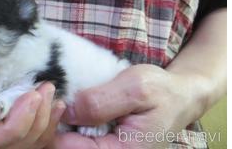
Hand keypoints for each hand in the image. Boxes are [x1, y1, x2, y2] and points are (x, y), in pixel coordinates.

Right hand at [0, 35, 65, 147]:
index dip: (11, 126)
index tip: (31, 97)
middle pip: (5, 146)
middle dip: (32, 123)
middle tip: (46, 88)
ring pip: (18, 144)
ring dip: (42, 123)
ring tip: (51, 92)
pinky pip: (23, 132)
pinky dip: (42, 120)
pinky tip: (52, 101)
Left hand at [48, 64, 208, 148]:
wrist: (179, 97)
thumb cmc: (162, 92)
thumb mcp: (135, 88)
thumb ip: (101, 102)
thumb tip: (68, 112)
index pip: (71, 148)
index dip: (56, 126)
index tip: (53, 101)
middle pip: (66, 146)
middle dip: (56, 122)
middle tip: (52, 95)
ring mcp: (105, 148)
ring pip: (69, 140)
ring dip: (62, 119)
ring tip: (63, 97)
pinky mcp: (101, 141)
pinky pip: (78, 134)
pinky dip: (70, 118)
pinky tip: (70, 102)